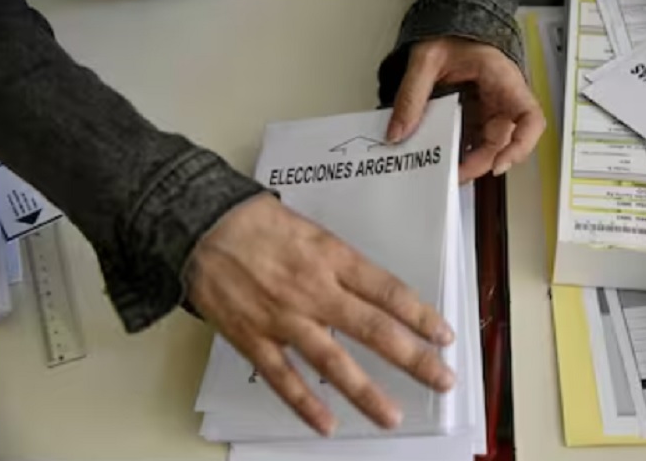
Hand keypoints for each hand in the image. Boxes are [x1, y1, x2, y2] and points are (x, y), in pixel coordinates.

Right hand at [186, 193, 454, 435]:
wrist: (201, 224)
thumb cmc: (257, 222)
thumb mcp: (312, 230)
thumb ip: (341, 263)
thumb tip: (372, 292)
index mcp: (332, 258)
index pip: (388, 292)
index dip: (420, 316)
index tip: (445, 336)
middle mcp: (315, 290)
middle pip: (373, 329)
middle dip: (413, 358)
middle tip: (442, 379)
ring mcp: (283, 318)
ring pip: (332, 362)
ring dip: (366, 393)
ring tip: (392, 417)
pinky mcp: (252, 338)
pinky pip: (282, 377)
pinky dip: (304, 404)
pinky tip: (326, 425)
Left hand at [386, 37, 545, 182]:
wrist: (446, 26)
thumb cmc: (449, 34)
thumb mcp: (425, 59)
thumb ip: (410, 95)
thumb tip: (398, 132)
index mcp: (502, 79)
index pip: (530, 117)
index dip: (521, 145)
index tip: (500, 163)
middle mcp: (502, 99)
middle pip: (504, 141)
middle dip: (481, 162)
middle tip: (454, 175)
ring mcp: (489, 110)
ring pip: (487, 146)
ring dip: (469, 161)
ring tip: (444, 171)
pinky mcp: (474, 116)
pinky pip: (471, 140)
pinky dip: (459, 152)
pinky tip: (441, 158)